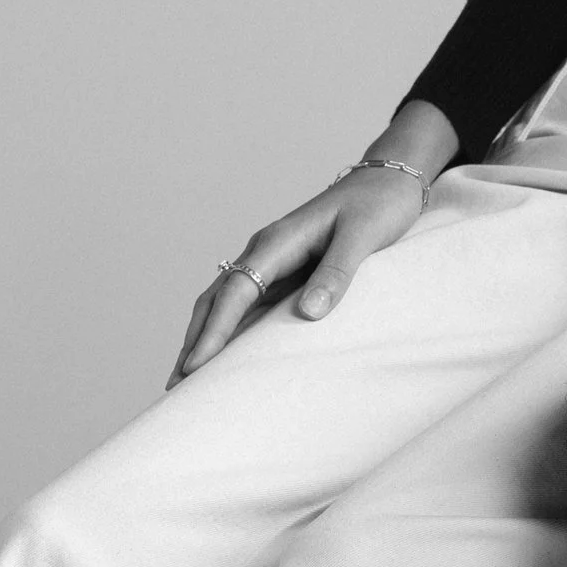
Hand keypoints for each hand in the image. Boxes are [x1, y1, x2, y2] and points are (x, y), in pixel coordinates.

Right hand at [169, 100, 455, 382]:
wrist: (390, 180)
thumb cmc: (379, 205)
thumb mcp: (363, 237)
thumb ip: (336, 273)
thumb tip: (308, 313)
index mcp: (277, 242)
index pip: (235, 292)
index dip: (213, 331)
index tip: (194, 366)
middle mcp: (266, 252)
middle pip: (216, 300)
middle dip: (194, 341)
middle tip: (175, 386)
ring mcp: (274, 262)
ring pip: (227, 304)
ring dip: (206, 337)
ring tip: (189, 379)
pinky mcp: (288, 271)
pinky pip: (251, 305)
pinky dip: (233, 330)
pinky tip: (228, 355)